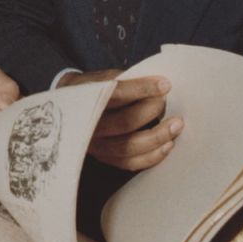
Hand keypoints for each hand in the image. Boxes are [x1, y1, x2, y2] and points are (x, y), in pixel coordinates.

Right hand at [57, 70, 182, 170]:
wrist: (66, 107)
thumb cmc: (89, 89)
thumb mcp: (98, 78)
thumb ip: (123, 80)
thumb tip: (157, 84)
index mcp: (86, 100)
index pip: (116, 94)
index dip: (142, 89)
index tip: (164, 84)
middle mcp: (89, 127)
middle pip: (125, 122)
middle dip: (152, 111)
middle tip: (166, 102)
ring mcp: (96, 146)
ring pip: (130, 147)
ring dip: (157, 137)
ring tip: (176, 126)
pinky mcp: (104, 158)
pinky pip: (131, 163)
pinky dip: (152, 156)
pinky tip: (167, 145)